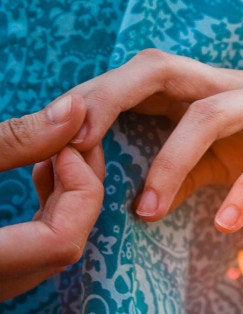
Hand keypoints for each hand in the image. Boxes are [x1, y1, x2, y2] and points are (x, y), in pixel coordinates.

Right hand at [0, 96, 104, 300]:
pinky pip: (37, 245)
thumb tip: (75, 108)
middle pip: (65, 245)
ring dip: (65, 198)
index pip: (63, 241)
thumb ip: (16, 139)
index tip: (65, 147)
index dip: (78, 191)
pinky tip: (43, 172)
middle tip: (71, 143)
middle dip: (79, 189)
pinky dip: (48, 209)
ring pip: (54, 247)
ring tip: (56, 152)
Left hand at [64, 49, 242, 232]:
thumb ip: (189, 167)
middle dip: (110, 99)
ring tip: (149, 210)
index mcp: (204, 87)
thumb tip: (143, 204)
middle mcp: (229, 85)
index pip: (139, 77)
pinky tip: (225, 222)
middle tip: (76, 149)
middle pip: (160, 72)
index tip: (58, 133)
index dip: (95, 95)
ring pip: (210, 115)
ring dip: (172, 161)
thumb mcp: (228, 145)